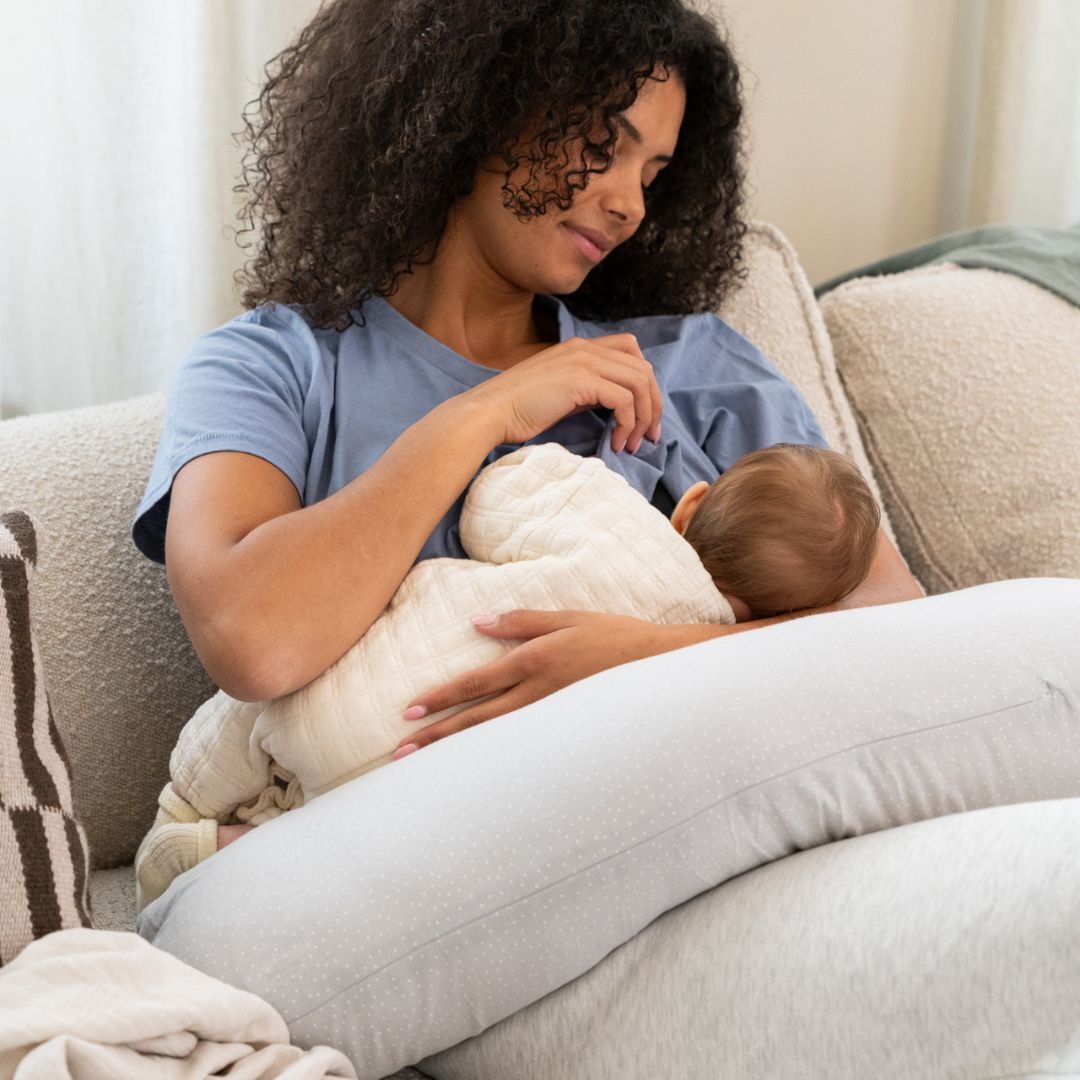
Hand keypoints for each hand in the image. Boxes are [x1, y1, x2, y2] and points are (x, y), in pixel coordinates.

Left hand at [393, 609, 725, 756]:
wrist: (662, 669)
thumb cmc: (615, 637)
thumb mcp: (568, 618)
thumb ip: (522, 621)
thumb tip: (478, 622)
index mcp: (534, 661)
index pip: (475, 683)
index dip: (441, 696)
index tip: (409, 710)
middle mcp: (537, 694)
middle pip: (476, 719)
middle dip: (436, 735)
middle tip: (400, 751)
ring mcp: (551, 719)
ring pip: (495, 740)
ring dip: (458, 752)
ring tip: (426, 767)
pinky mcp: (565, 734)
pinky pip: (521, 748)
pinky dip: (494, 760)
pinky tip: (478, 772)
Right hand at [462, 334, 662, 454]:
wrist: (489, 412)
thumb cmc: (518, 410)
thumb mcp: (561, 393)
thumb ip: (588, 390)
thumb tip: (618, 407)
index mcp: (580, 348)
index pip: (632, 351)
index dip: (646, 384)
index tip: (643, 417)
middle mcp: (585, 348)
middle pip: (643, 369)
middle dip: (653, 405)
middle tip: (648, 436)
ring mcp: (583, 361)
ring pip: (639, 383)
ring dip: (642, 418)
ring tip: (632, 444)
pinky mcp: (580, 380)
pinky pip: (624, 399)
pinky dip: (627, 424)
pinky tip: (615, 442)